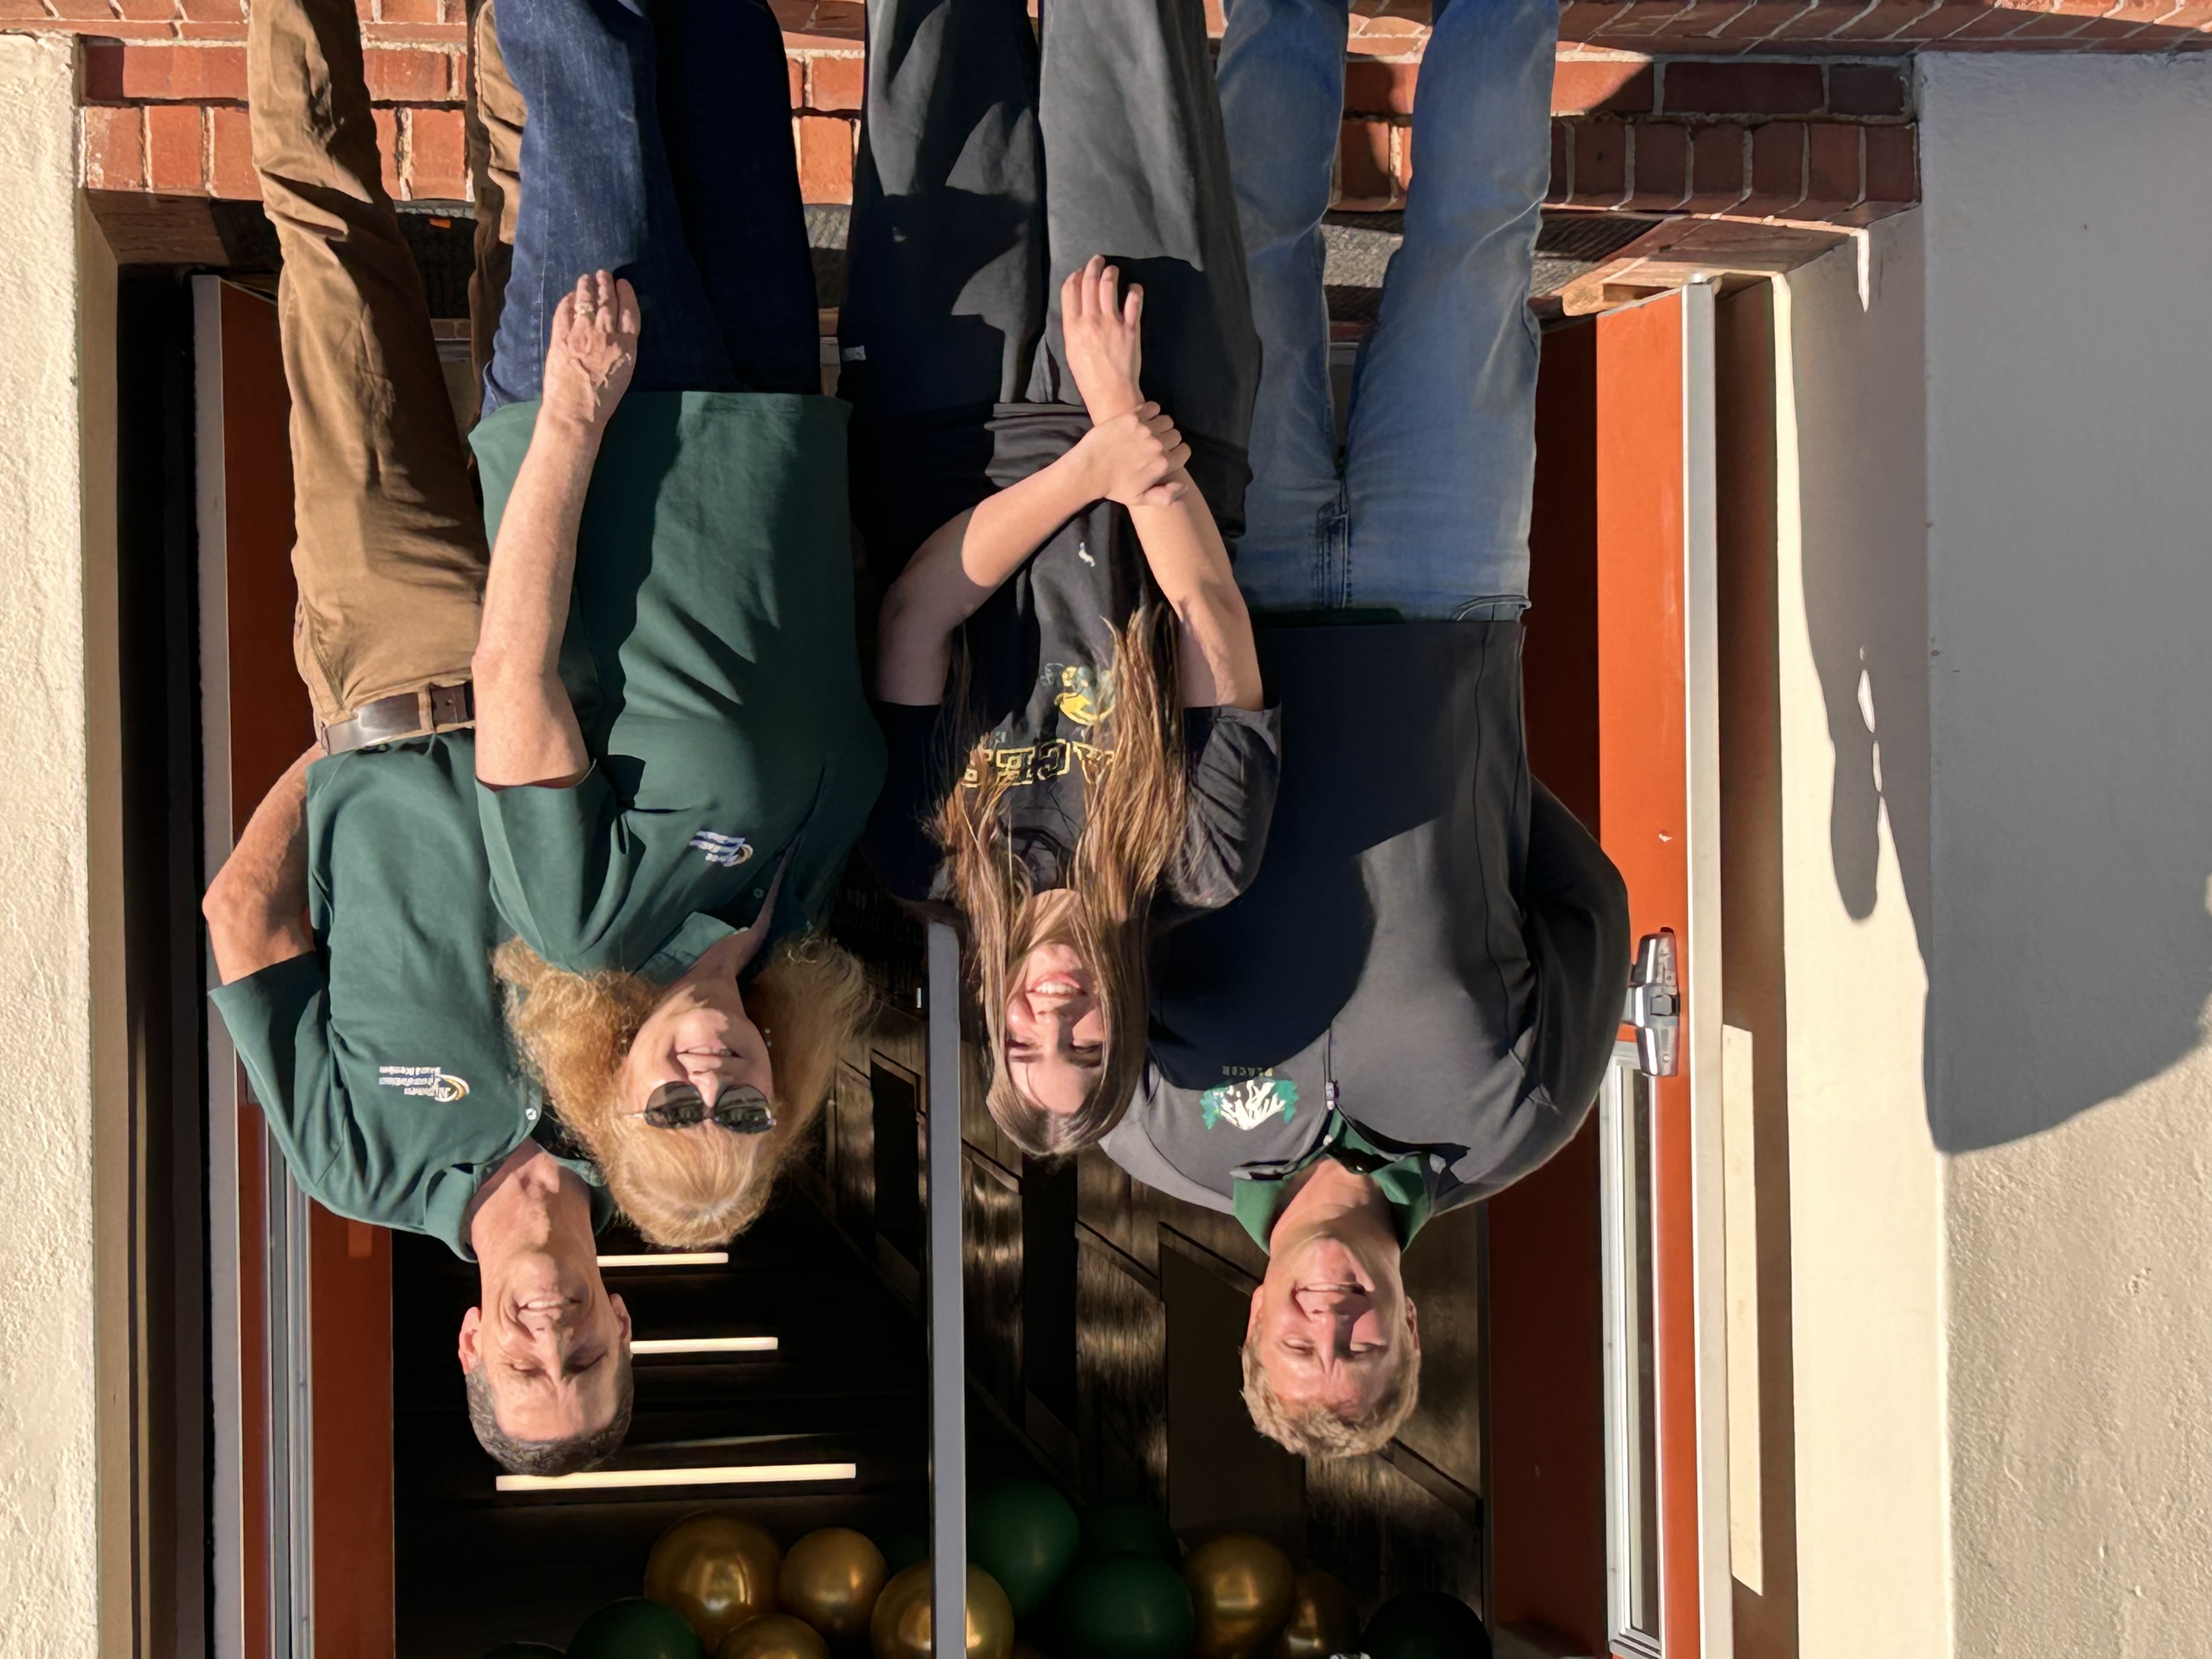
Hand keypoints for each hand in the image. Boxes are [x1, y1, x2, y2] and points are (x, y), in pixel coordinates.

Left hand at [541, 270, 639, 432]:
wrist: (574, 411)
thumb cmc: (603, 401)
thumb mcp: (624, 373)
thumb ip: (622, 348)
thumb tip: (616, 331)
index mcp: (626, 346)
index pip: (629, 312)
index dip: (627, 295)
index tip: (624, 283)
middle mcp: (605, 334)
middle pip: (607, 302)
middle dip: (605, 284)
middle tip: (603, 274)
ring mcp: (581, 332)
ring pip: (586, 301)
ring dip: (587, 287)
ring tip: (587, 278)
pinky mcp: (560, 335)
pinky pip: (565, 311)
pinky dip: (568, 301)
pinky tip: (570, 296)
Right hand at [1060, 255, 1144, 421]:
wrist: (1111, 393)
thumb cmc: (1088, 376)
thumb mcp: (1072, 350)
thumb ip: (1074, 326)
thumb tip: (1079, 307)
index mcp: (1072, 326)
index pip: (1070, 290)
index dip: (1074, 276)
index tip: (1079, 271)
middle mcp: (1091, 320)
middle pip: (1089, 283)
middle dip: (1092, 266)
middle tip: (1097, 260)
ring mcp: (1112, 322)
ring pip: (1109, 286)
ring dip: (1111, 273)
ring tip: (1113, 270)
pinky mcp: (1131, 328)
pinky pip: (1134, 301)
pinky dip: (1134, 290)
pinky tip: (1134, 288)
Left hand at [1076, 402, 1189, 508]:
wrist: (1088, 470)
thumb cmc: (1114, 487)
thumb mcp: (1140, 499)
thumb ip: (1166, 496)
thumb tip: (1184, 485)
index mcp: (1162, 464)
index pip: (1185, 451)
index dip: (1177, 454)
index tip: (1167, 455)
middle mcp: (1157, 444)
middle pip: (1176, 435)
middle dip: (1169, 440)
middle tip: (1154, 445)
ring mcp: (1145, 428)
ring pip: (1166, 420)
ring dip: (1160, 425)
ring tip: (1149, 432)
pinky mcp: (1132, 416)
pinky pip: (1152, 407)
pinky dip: (1151, 411)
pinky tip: (1143, 420)